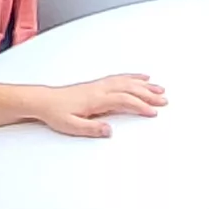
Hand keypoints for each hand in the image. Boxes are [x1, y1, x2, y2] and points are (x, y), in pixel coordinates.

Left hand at [35, 73, 165, 136]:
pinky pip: (119, 78)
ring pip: (126, 82)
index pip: (123, 100)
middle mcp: (100, 89)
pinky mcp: (97, 85)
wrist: (43, 100)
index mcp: (95, 99)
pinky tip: (141, 78)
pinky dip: (132, 77)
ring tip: (160, 89)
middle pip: (129, 89)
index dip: (139, 106)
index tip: (153, 112)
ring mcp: (99, 85)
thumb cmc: (56, 113)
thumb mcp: (71, 126)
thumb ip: (90, 129)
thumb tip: (109, 131)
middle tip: (164, 100)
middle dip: (148, 94)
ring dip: (144, 85)